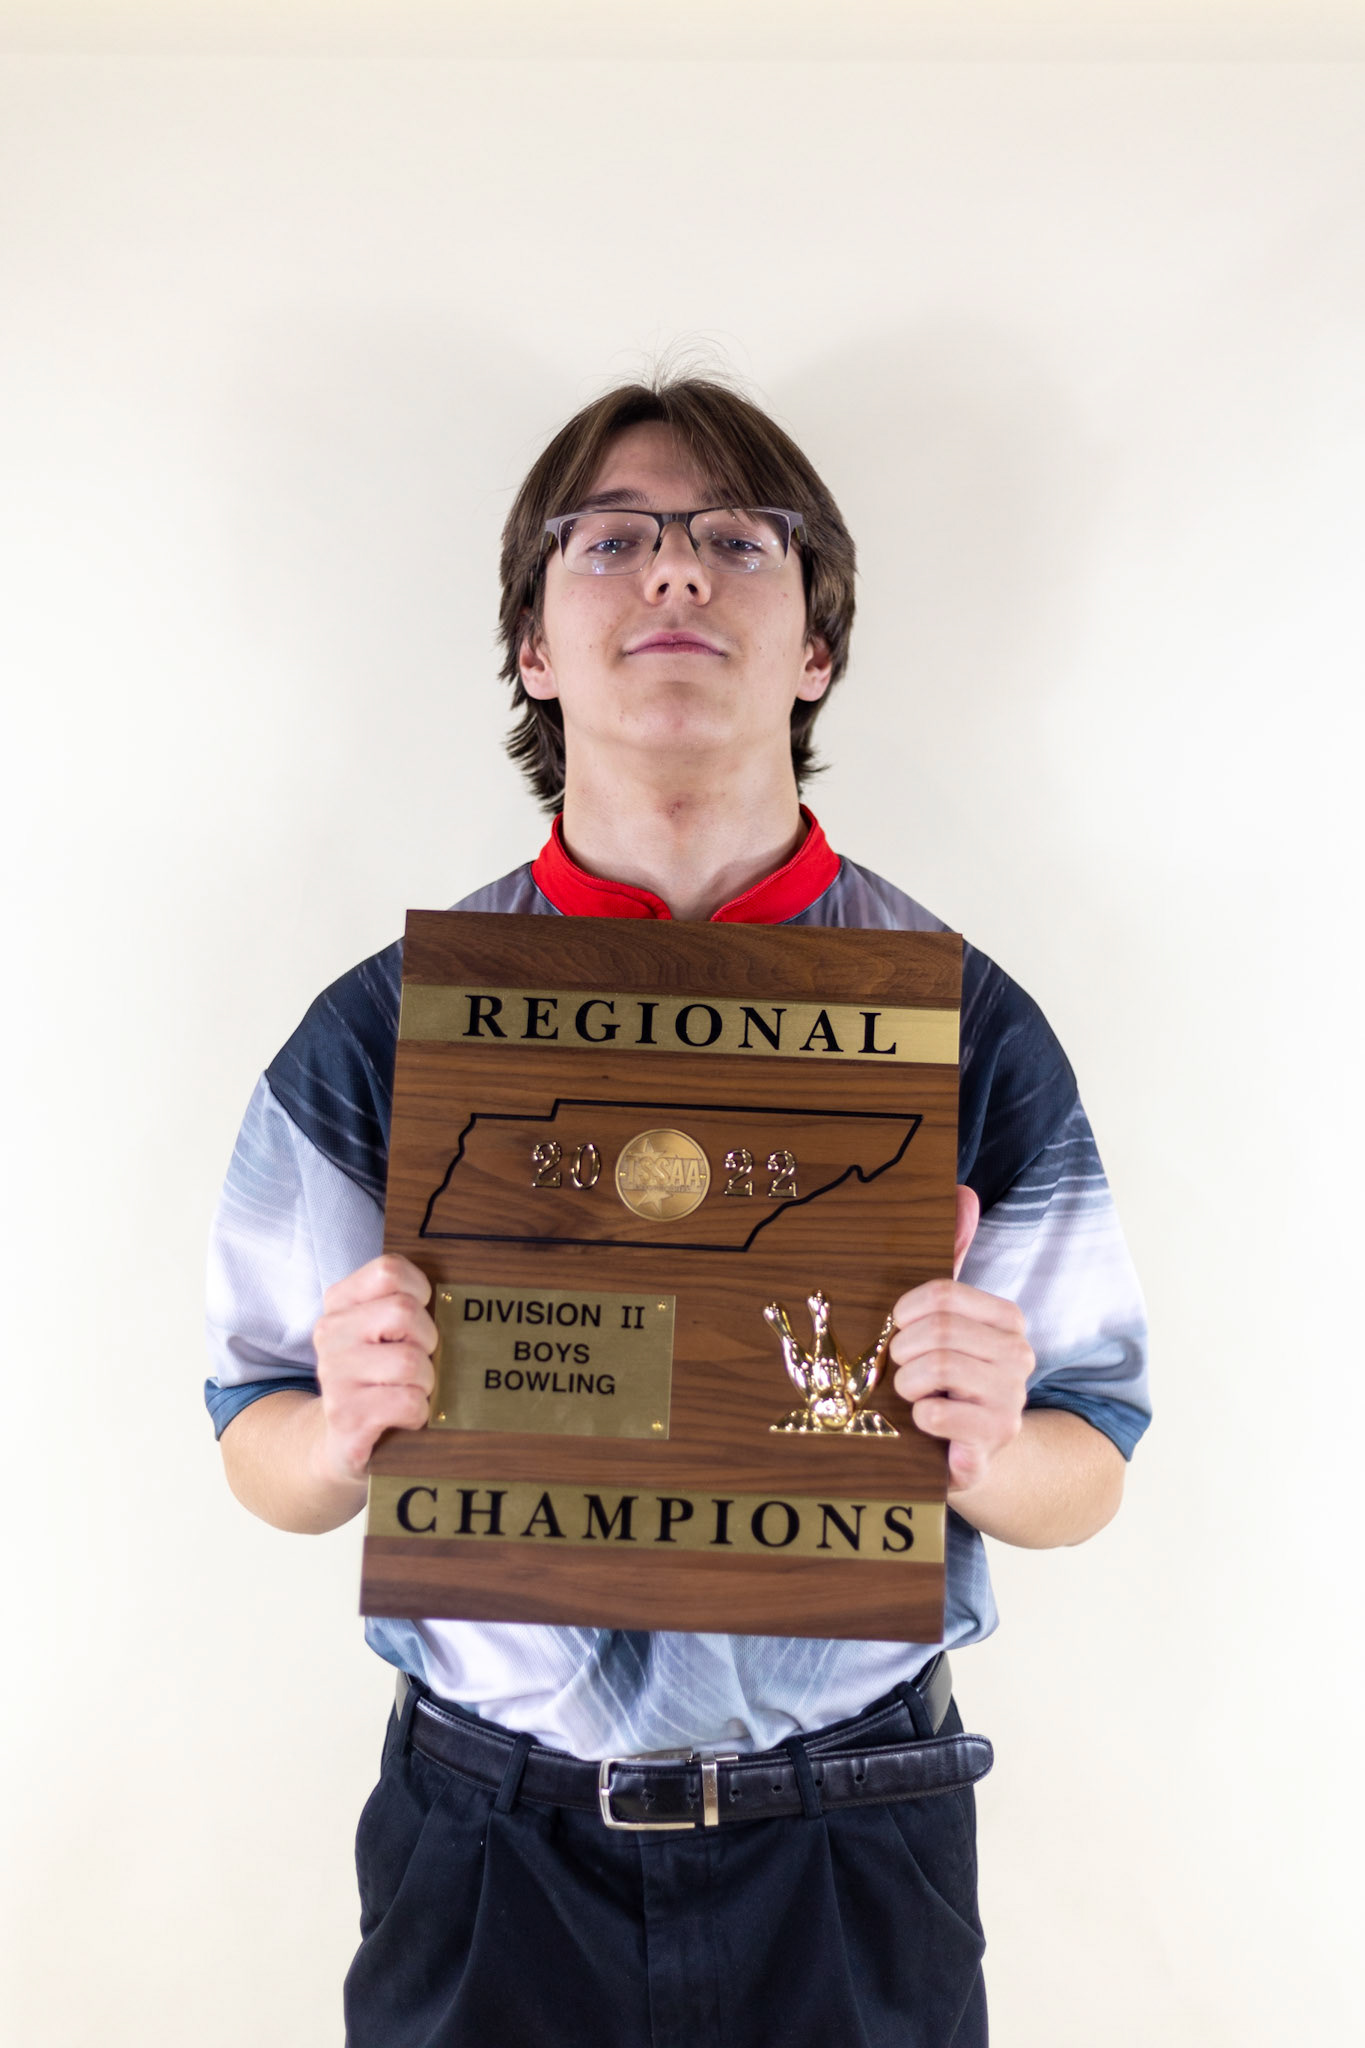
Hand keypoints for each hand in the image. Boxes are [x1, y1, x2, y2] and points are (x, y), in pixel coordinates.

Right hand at [311, 1254, 436, 1485]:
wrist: (342, 1440)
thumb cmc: (378, 1377)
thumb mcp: (380, 1332)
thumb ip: (405, 1303)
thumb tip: (460, 1295)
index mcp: (340, 1303)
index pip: (389, 1271)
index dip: (419, 1292)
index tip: (419, 1316)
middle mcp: (330, 1332)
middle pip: (404, 1312)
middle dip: (427, 1341)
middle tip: (417, 1362)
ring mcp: (333, 1374)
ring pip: (410, 1360)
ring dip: (425, 1381)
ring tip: (410, 1391)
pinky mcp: (345, 1414)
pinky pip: (408, 1402)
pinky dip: (419, 1412)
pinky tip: (405, 1416)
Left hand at [887, 1187, 1033, 1491]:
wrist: (974, 1452)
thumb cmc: (951, 1378)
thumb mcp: (949, 1318)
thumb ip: (955, 1255)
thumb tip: (963, 1191)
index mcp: (1008, 1321)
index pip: (944, 1294)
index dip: (906, 1312)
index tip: (896, 1326)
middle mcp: (1020, 1358)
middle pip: (938, 1333)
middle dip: (903, 1352)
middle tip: (901, 1366)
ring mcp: (1011, 1403)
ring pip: (936, 1371)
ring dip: (908, 1384)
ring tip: (913, 1393)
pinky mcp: (994, 1442)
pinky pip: (939, 1417)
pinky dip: (920, 1419)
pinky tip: (927, 1422)